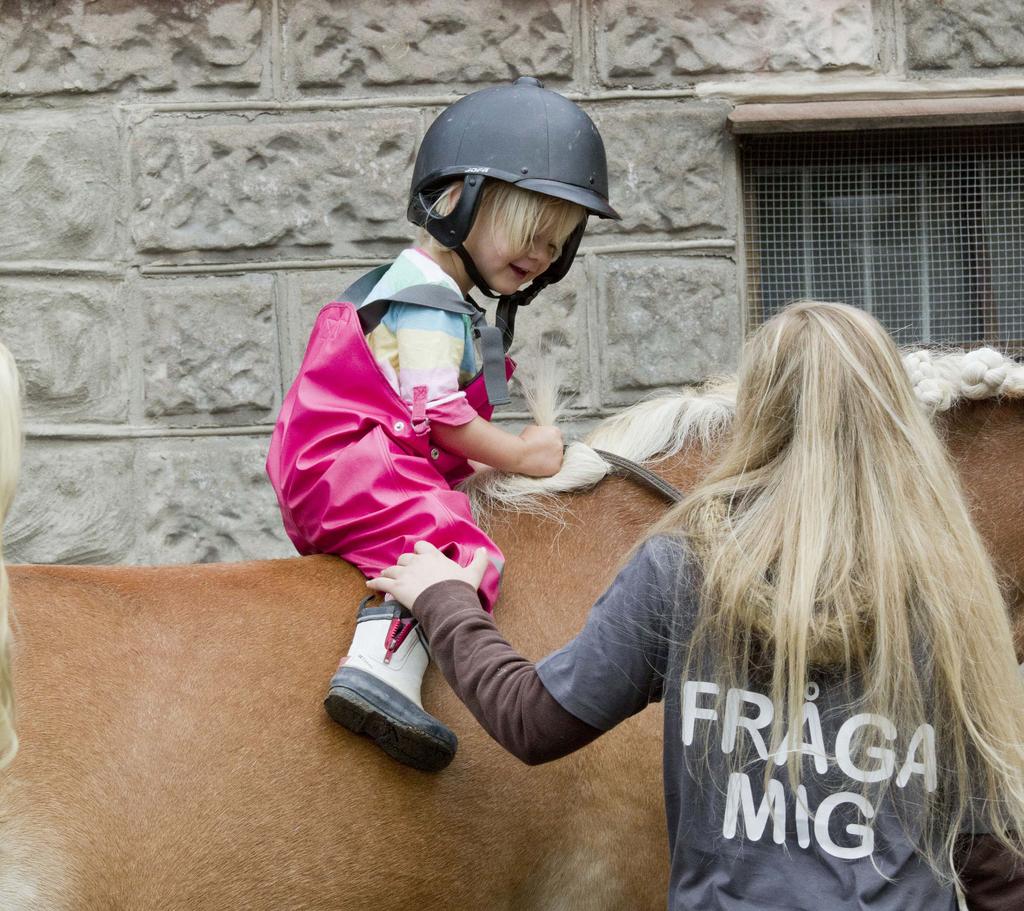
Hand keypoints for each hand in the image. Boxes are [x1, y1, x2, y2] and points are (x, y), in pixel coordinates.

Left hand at [367, 542, 490, 609]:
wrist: (448, 604)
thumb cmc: (460, 589)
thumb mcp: (473, 574)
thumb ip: (479, 561)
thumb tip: (485, 550)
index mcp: (433, 557)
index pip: (422, 547)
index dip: (419, 552)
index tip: (419, 558)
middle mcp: (417, 562)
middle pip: (404, 558)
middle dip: (403, 564)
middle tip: (404, 571)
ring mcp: (405, 574)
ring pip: (391, 569)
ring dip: (389, 572)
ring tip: (386, 576)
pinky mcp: (396, 587)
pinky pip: (381, 582)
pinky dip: (374, 583)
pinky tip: (369, 585)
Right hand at [514, 424, 562, 476]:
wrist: (519, 453)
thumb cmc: (523, 441)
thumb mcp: (532, 429)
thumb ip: (540, 432)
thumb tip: (540, 436)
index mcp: (555, 432)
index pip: (556, 436)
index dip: (548, 440)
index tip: (543, 444)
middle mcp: (559, 443)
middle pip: (557, 447)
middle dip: (550, 449)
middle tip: (539, 452)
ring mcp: (559, 456)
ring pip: (556, 458)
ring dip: (549, 459)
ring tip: (537, 459)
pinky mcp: (556, 467)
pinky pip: (554, 468)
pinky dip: (547, 468)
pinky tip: (539, 465)